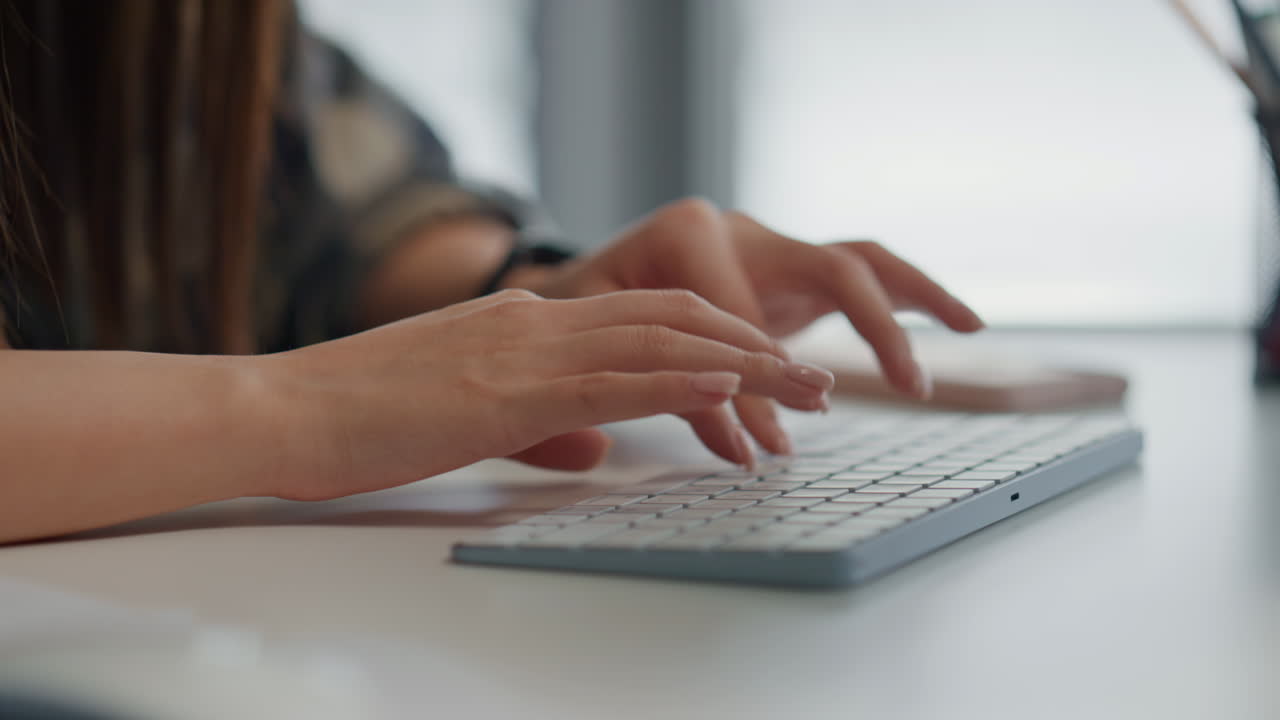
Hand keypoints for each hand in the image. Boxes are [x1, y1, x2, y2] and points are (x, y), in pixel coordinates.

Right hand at [262, 289, 834, 500]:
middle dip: (756, 343)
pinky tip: (730, 388)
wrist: (284, 408)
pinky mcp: (508, 394)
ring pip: (660, 344)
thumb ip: (542, 422)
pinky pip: (614, 381)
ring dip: (744, 363)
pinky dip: (680, 383)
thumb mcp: (466, 412)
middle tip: (816, 374)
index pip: (645, 315)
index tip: (769, 360)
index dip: (718, 335)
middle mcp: (538, 322)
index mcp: (528, 321)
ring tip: (808, 385)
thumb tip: (599, 447)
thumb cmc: (362, 414)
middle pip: (675, 319)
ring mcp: (524, 352)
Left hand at [522, 198, 985, 461]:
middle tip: (895, 389)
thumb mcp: (601, 345)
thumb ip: (663, 392)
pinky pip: (862, 274)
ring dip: (913, 294)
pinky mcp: (789, 270)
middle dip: (868, 329)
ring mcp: (770, 245)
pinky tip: (955, 320)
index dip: (752, 382)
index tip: (769, 444)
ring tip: (967, 328)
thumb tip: (747, 453)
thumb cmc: (580, 317)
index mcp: (687, 233)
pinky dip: (908, 294)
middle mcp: (739, 229)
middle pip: (821, 271)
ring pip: (857, 259)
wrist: (580, 282)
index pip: (736, 315)